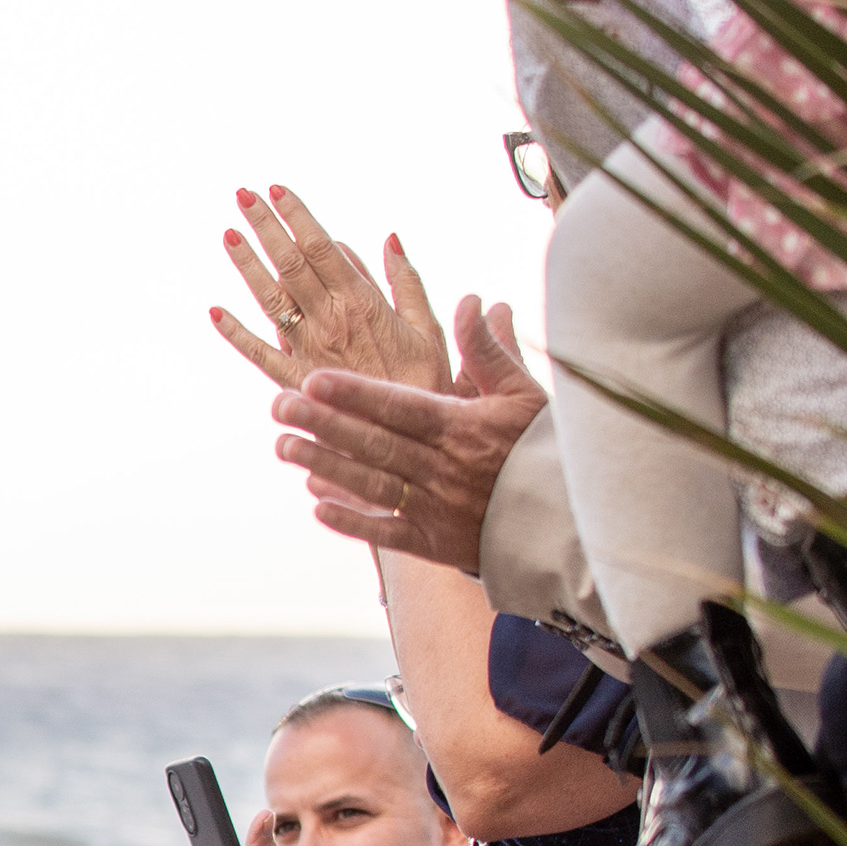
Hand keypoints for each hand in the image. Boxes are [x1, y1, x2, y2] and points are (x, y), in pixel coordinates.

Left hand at [210, 186, 450, 395]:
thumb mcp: (427, 327)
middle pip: (290, 264)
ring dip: (246, 265)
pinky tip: (214, 311)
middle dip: (265, 227)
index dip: (297, 217)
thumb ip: (406, 283)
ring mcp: (306, 350)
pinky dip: (235, 332)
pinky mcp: (293, 380)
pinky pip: (258, 353)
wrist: (406, 439)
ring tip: (227, 234)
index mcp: (362, 303)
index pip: (322, 248)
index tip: (276, 190)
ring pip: (270, 299)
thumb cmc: (423, 382)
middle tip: (242, 195)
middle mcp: (328, 321)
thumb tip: (387, 239)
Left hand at [272, 297, 544, 573]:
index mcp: (463, 428)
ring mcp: (437, 509)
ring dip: (325, 467)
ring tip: (284, 446)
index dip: (356, 394)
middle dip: (324, 424)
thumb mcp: (522, 393)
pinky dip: (354, 520)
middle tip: (279, 404)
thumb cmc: (540, 446)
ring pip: (373, 485)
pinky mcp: (435, 544)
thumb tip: (475, 301)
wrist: (566, 518)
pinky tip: (316, 505)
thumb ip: (489, 350)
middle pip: (375, 444)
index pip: (400, 407)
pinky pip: (389, 533)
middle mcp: (444, 468)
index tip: (314, 378)